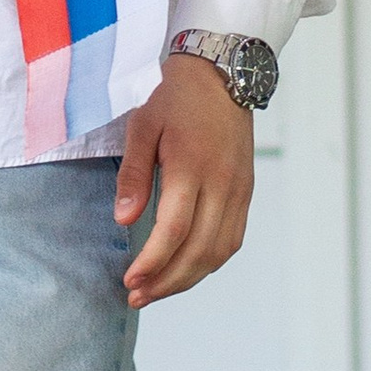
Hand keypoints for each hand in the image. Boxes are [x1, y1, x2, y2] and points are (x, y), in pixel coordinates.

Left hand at [116, 51, 255, 305]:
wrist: (222, 75)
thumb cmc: (176, 99)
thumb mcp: (142, 127)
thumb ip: (133, 175)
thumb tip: (124, 220)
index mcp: (192, 167)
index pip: (173, 231)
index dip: (151, 263)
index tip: (129, 280)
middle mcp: (222, 184)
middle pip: (198, 251)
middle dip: (166, 281)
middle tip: (137, 295)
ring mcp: (239, 190)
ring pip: (219, 252)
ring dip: (188, 278)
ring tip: (157, 290)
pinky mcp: (246, 192)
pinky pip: (232, 239)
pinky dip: (209, 262)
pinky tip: (186, 269)